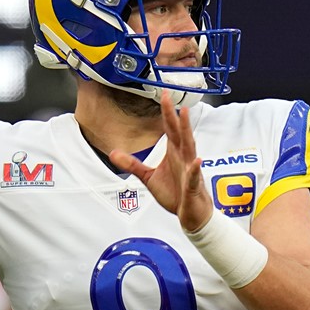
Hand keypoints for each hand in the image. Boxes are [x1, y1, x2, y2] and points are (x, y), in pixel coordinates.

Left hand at [109, 90, 212, 231]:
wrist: (191, 214)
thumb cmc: (175, 193)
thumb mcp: (149, 177)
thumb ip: (133, 164)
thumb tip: (113, 153)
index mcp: (174, 153)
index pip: (170, 129)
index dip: (167, 112)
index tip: (164, 94)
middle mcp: (183, 158)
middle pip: (179, 132)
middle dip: (175, 115)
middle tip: (170, 97)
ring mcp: (190, 171)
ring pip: (189, 148)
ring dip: (187, 132)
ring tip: (185, 115)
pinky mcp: (192, 187)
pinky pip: (193, 177)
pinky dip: (194, 169)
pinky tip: (195, 161)